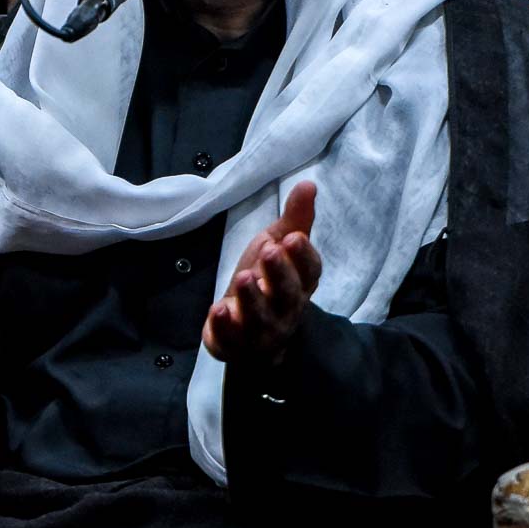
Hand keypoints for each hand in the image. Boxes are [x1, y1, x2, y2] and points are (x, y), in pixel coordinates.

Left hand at [202, 181, 320, 364]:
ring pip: (261, 317)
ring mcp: (262, 330)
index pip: (309, 272)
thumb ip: (294, 220)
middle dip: (280, 272)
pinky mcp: (235, 343)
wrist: (252, 334)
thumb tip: (308, 183)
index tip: (293, 237)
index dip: (303, 256)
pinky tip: (219, 309)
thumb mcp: (278, 246)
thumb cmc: (268, 282)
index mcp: (300, 284)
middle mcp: (286, 309)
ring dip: (253, 298)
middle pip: (288, 294)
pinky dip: (225, 325)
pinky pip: (232, 338)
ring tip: (244, 277)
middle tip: (270, 250)